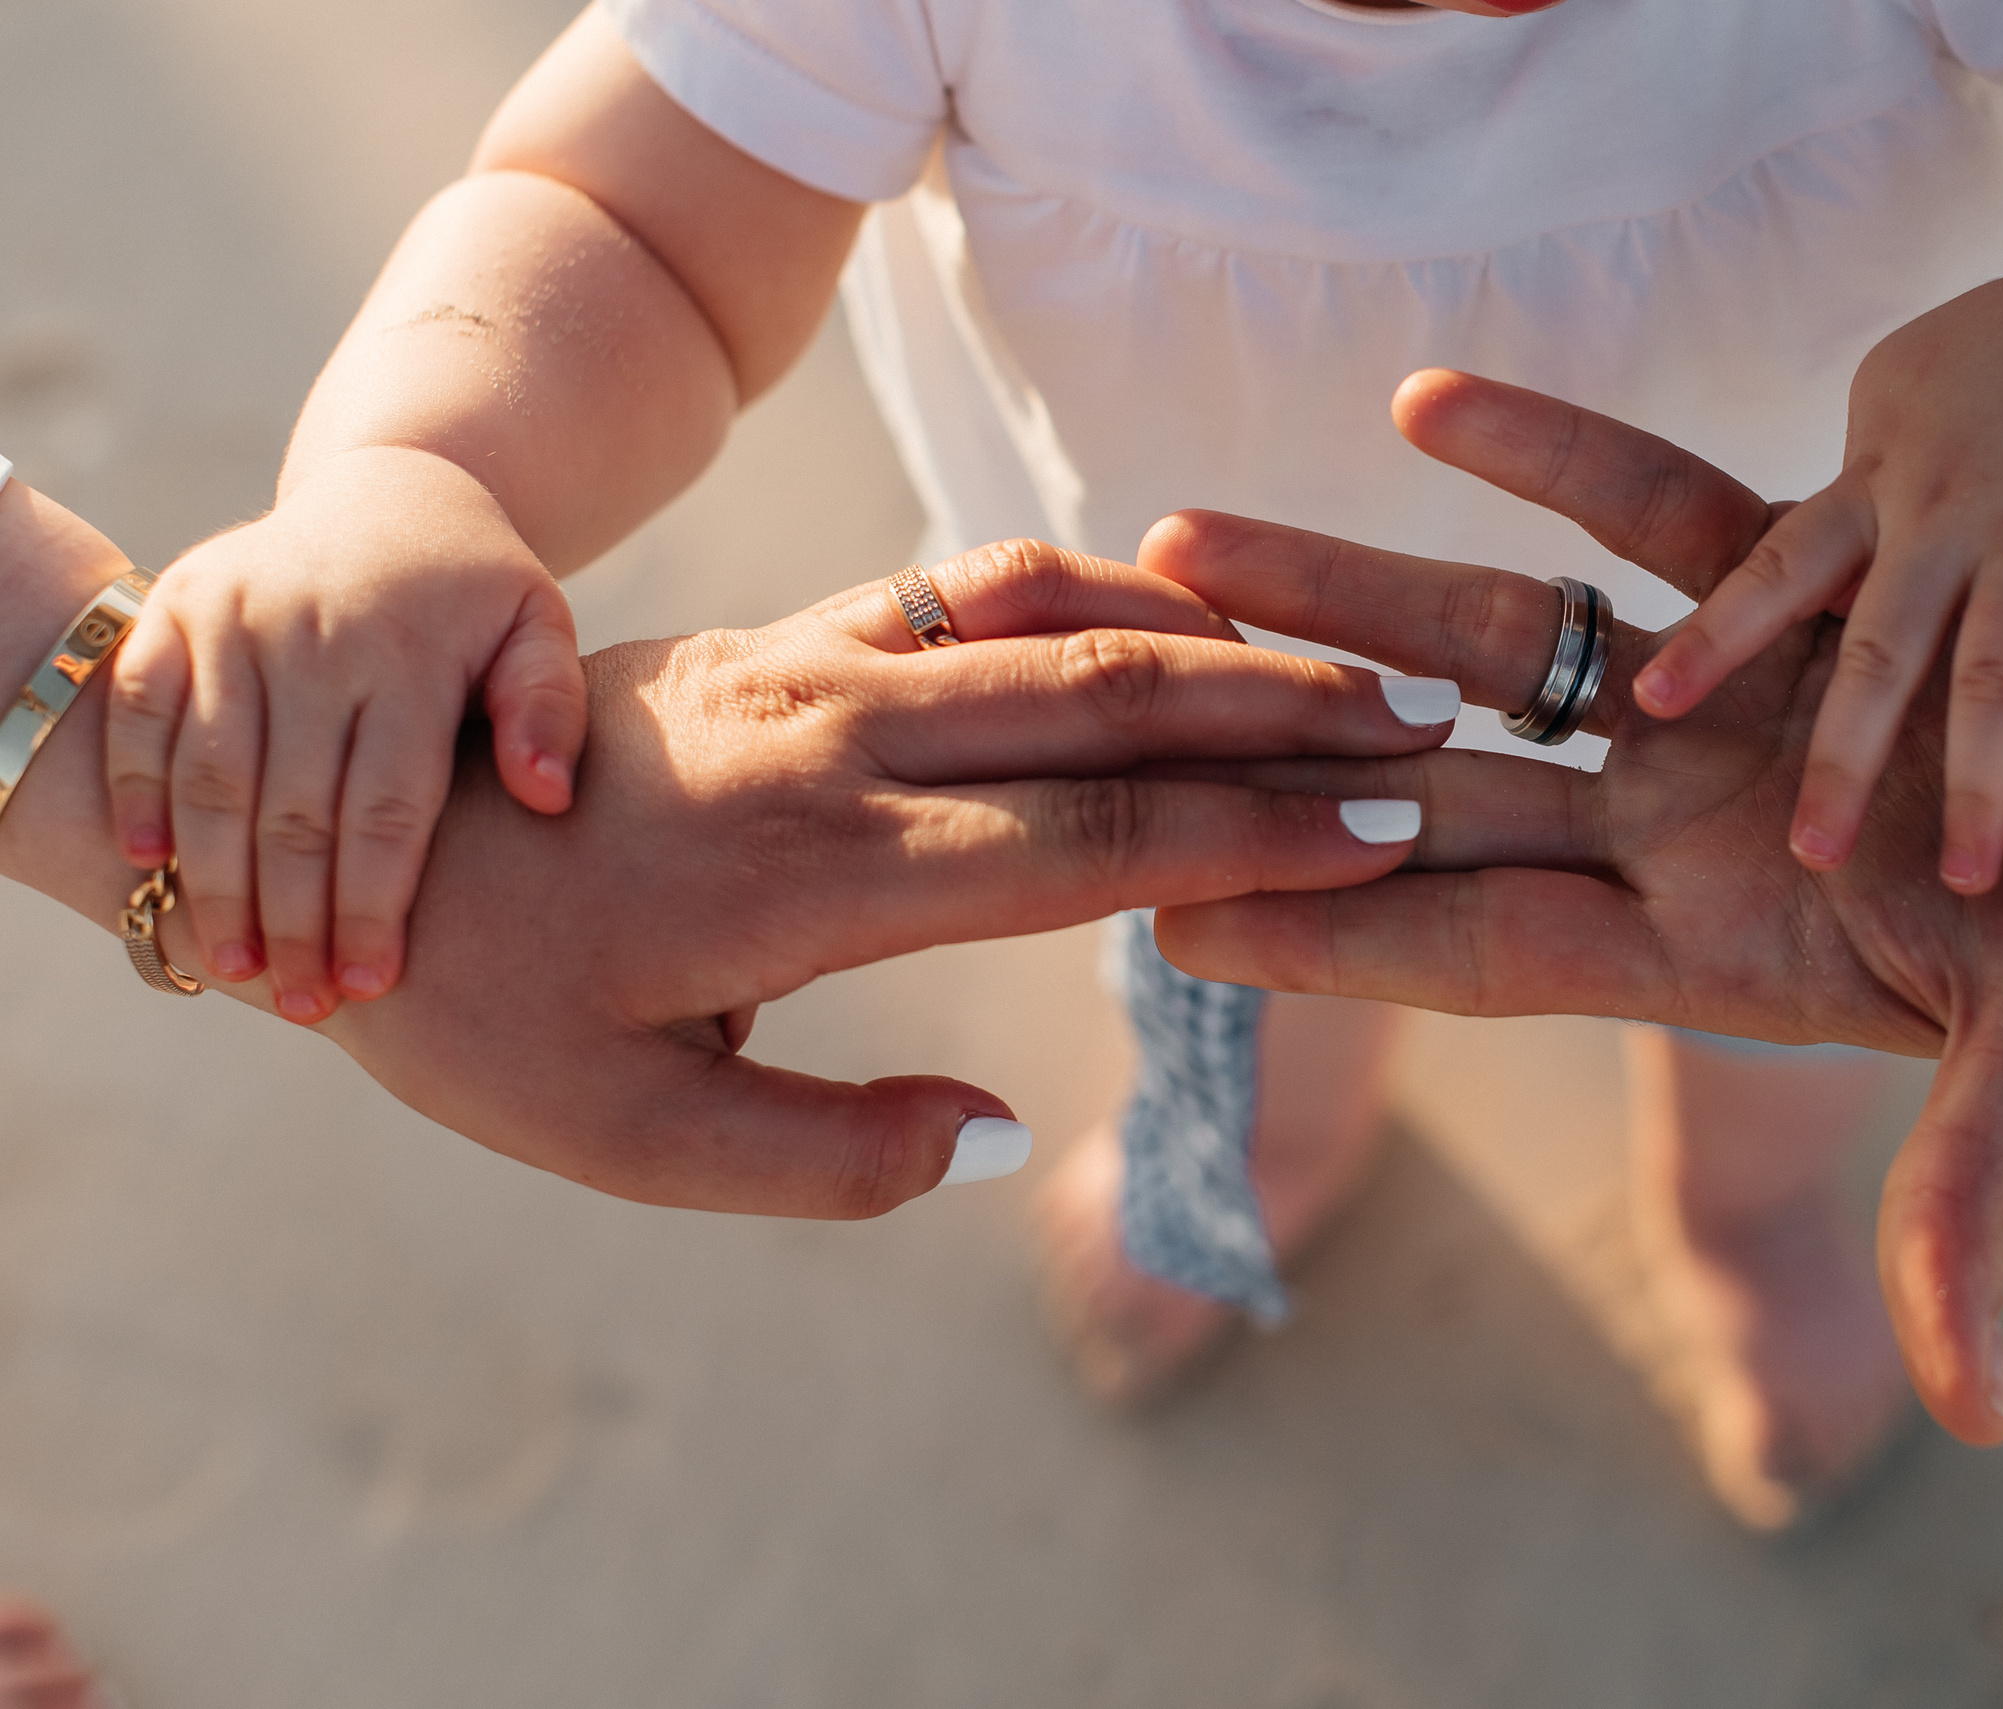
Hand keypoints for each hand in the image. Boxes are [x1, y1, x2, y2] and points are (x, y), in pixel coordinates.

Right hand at [104, 446, 584, 1020]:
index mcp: (412, 650)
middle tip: (301, 1005)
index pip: (388, 808)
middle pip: (294, 808)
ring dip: (214, 881)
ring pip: (212, 775)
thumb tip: (547, 798)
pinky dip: (136, 789)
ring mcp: (234, 616)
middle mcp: (315, 633)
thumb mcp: (540, 626)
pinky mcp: (175, 605)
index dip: (375, 904)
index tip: (373, 984)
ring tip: (234, 969)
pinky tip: (149, 868)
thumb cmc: (480, 589)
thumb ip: (549, 707)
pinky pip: (140, 710)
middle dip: (293, 919)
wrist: (396, 488)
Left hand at [299, 541, 1451, 1216]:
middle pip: (1111, 708)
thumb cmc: (481, 1008)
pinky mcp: (791, 640)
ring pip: (1054, 626)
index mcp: (818, 873)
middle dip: (1288, 716)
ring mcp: (814, 670)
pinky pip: (969, 588)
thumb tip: (996, 1137)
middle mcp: (838, 743)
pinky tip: (1169, 609)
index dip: (1257, 835)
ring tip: (1340, 662)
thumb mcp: (625, 1139)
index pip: (1094, 843)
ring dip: (1212, 641)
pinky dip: (1093, 589)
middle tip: (1429, 727)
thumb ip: (822, 1157)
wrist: (346, 822)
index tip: (1387, 829)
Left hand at [1140, 350, 2002, 1446]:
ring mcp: (1713, 697)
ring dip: (1343, 588)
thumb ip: (1982, 1202)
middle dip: (1269, 754)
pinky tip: (1422, 396)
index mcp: (1705, 938)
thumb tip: (1974, 1414)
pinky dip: (1545, 449)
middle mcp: (1676, 819)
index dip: (1325, 928)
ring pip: (1494, 637)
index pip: (1473, 938)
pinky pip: (1638, 503)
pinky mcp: (1776, 580)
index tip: (1164, 915)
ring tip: (1188, 539)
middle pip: (1430, 784)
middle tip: (1105, 712)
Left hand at [1631, 276, 2002, 893]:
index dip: (1715, 636)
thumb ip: (1829, 532)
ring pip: (2000, 666)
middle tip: (1812, 853)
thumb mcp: (1875, 431)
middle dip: (1848, 755)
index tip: (1649, 702)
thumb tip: (1745, 623)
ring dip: (1988, 773)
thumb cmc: (1970, 388)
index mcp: (1866, 499)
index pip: (1772, 571)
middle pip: (1882, 651)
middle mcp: (1941, 520)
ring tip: (1970, 876)